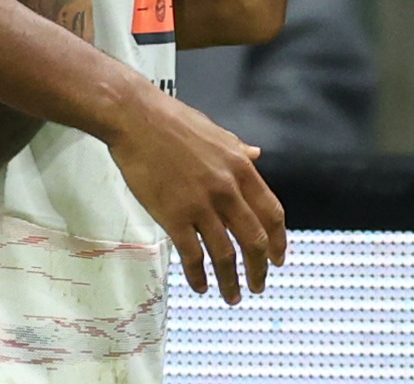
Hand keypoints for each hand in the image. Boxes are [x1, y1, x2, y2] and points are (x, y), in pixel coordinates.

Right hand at [103, 87, 284, 304]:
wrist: (134, 117)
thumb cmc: (171, 119)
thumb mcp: (216, 131)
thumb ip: (239, 148)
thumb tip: (257, 154)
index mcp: (241, 168)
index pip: (272, 214)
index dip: (279, 241)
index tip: (278, 259)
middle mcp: (227, 190)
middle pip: (254, 240)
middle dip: (259, 269)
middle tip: (257, 285)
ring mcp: (200, 205)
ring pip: (226, 254)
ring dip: (232, 280)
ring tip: (232, 296)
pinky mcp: (173, 215)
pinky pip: (192, 254)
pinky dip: (199, 275)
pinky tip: (200, 286)